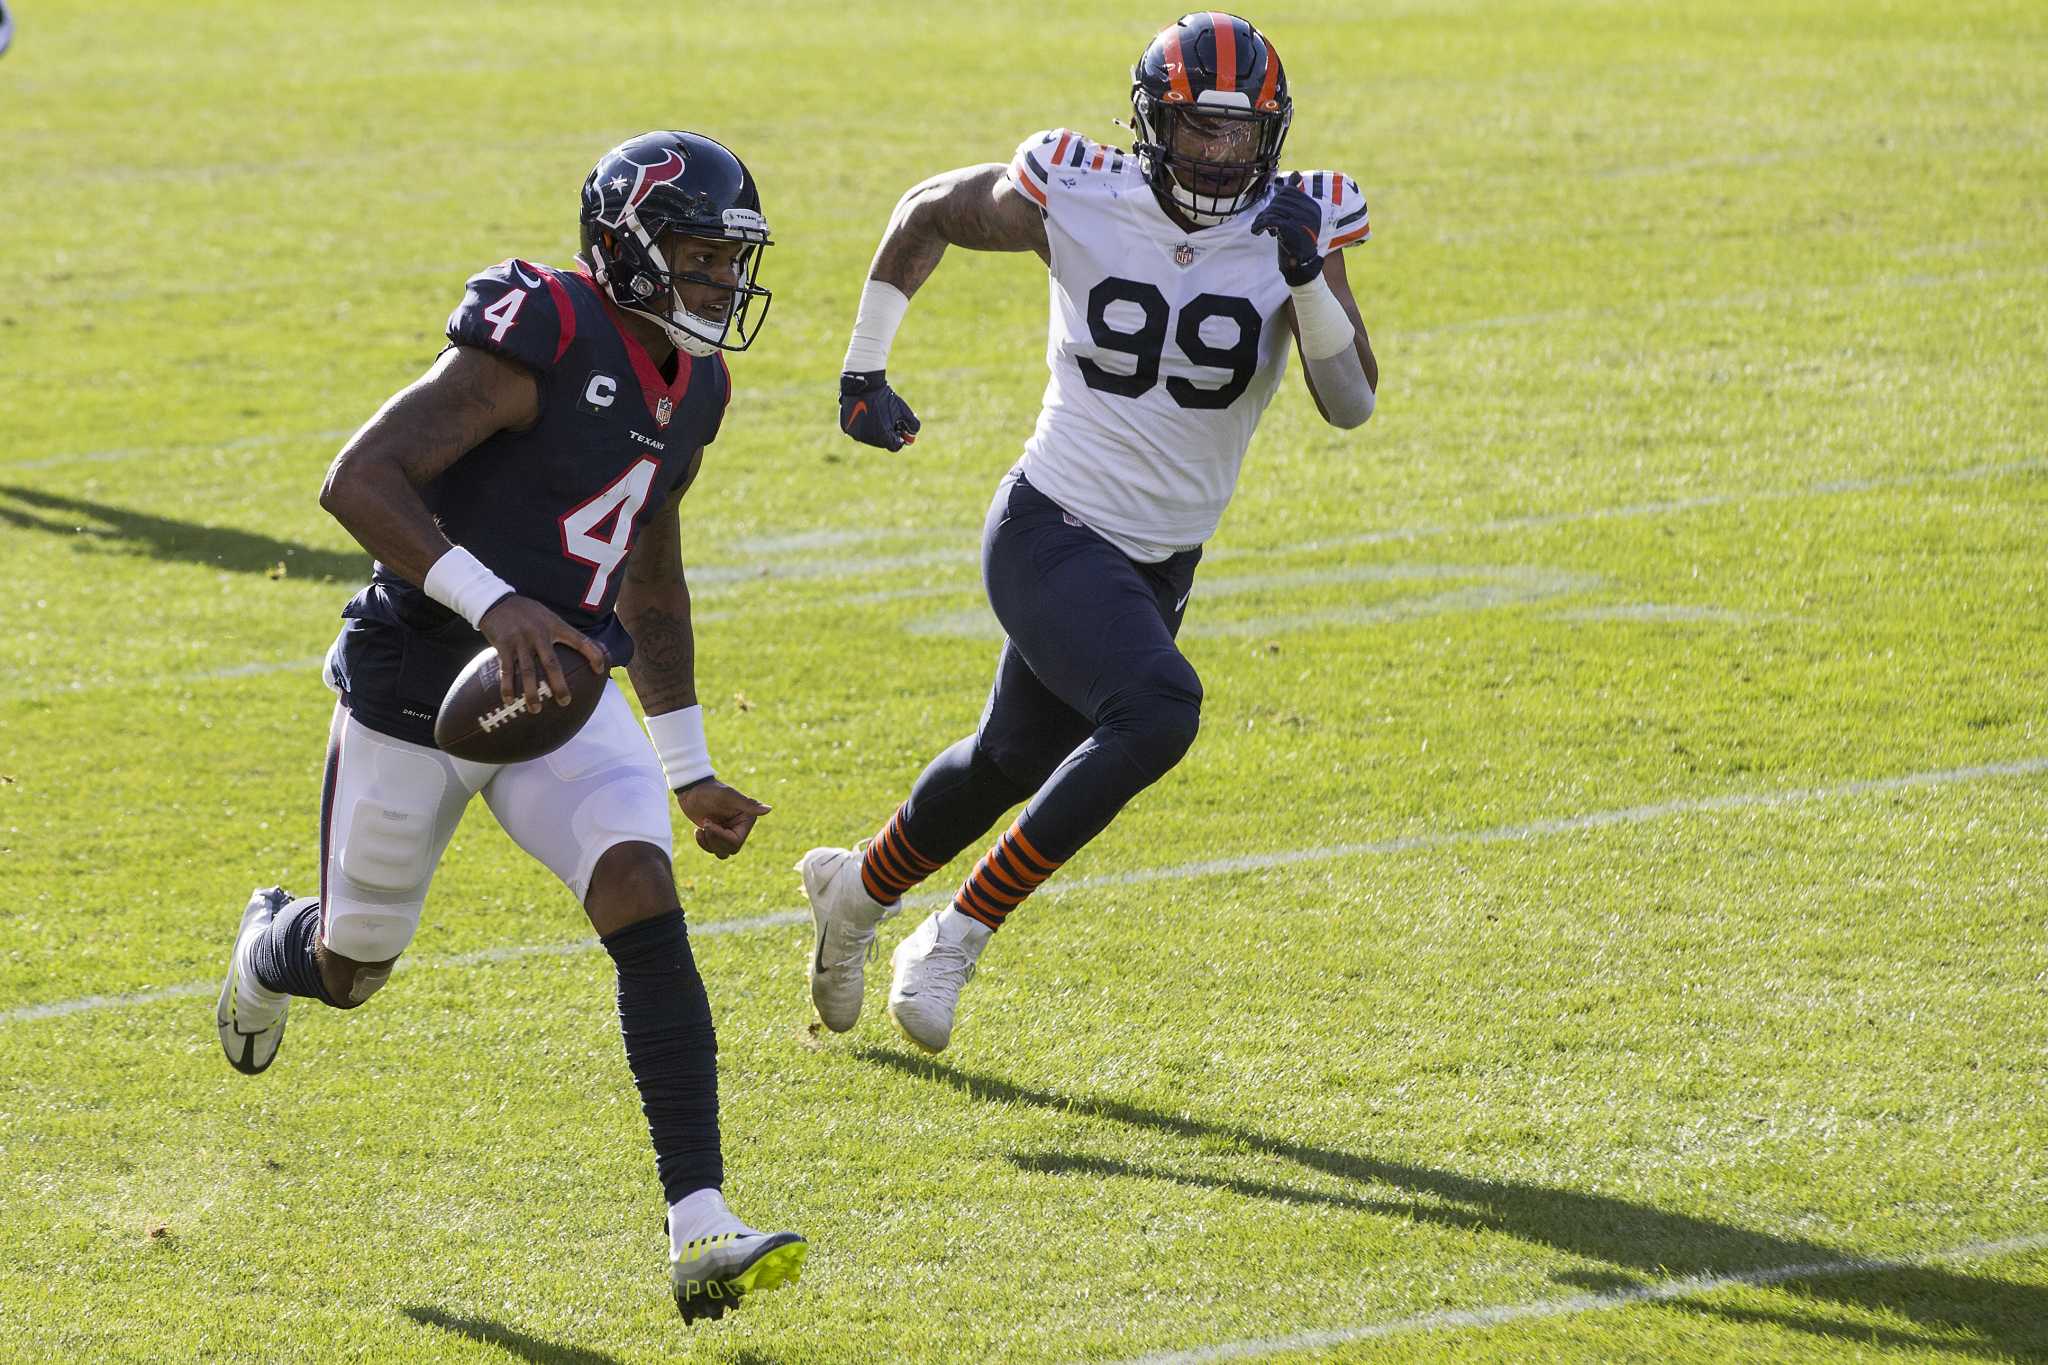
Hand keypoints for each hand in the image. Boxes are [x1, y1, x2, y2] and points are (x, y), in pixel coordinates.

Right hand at [476, 596, 608, 713]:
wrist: (497, 600)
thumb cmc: (528, 612)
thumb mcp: (549, 616)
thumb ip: (563, 632)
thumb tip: (589, 647)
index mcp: (555, 626)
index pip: (580, 640)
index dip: (592, 655)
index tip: (600, 671)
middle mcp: (539, 634)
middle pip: (552, 663)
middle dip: (559, 685)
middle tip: (565, 702)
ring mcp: (521, 640)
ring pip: (528, 671)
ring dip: (531, 692)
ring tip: (536, 709)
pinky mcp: (503, 644)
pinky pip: (506, 669)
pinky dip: (507, 686)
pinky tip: (509, 700)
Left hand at [677, 779, 771, 858]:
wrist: (693, 790)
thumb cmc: (711, 790)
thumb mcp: (728, 797)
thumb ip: (749, 805)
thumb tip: (769, 809)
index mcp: (747, 820)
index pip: (736, 841)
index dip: (720, 836)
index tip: (707, 823)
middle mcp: (741, 828)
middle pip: (730, 849)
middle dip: (714, 840)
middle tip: (704, 823)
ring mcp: (729, 833)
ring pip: (722, 852)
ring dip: (708, 843)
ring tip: (701, 827)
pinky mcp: (718, 835)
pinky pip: (713, 850)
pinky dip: (704, 843)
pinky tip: (698, 830)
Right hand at [839, 370, 920, 450]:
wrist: (864, 383)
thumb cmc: (885, 397)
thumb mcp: (903, 410)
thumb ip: (913, 425)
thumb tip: (912, 436)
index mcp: (883, 436)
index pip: (894, 446)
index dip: (899, 438)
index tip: (900, 429)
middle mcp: (868, 438)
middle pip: (882, 443)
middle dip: (887, 434)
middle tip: (889, 420)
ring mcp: (855, 434)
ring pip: (869, 437)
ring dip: (875, 429)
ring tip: (876, 413)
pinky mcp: (846, 428)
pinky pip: (857, 430)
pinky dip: (862, 424)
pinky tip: (864, 411)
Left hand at [1251, 174, 1323, 286]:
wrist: (1301, 265)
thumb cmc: (1296, 240)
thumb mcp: (1296, 216)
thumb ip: (1295, 196)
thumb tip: (1295, 173)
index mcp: (1312, 206)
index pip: (1288, 192)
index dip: (1276, 201)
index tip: (1273, 215)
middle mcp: (1310, 211)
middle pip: (1279, 200)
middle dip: (1267, 210)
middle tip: (1263, 223)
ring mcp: (1302, 220)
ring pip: (1273, 209)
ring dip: (1262, 219)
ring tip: (1259, 228)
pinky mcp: (1292, 229)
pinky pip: (1271, 220)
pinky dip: (1259, 225)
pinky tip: (1257, 232)